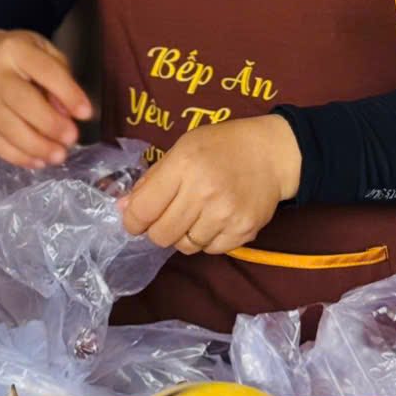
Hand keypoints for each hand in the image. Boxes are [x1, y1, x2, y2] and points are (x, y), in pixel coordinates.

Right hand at [0, 29, 92, 169]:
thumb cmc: (21, 58)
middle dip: (49, 124)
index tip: (86, 113)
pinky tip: (38, 162)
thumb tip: (68, 113)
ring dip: (36, 146)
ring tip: (58, 156)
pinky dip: (18, 157)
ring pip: (7, 127)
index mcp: (15, 49)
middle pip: (22, 101)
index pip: (45, 71)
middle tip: (72, 139)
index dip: (68, 93)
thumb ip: (60, 78)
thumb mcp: (45, 54)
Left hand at [119, 115, 301, 253]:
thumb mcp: (184, 148)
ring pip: (185, 246)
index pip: (143, 210)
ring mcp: (225, 214)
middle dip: (158, 229)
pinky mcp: (243, 231)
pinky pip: (210, 250)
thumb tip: (123, 208)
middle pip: (161, 235)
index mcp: (184, 165)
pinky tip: (216, 219)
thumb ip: (153, 179)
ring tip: (197, 214)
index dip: (133, 220)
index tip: (136, 219)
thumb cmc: (222, 145)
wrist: (272, 153)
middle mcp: (204, 192)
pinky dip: (208, 239)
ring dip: (185, 234)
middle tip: (169, 215)